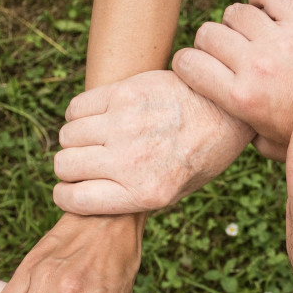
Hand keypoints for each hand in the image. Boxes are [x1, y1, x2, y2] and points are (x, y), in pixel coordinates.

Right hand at [52, 70, 253, 214]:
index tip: (70, 189)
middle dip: (69, 167)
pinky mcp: (125, 93)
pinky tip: (98, 117)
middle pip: (65, 165)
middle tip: (86, 162)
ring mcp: (126, 124)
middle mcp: (132, 161)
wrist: (227, 110)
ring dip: (75, 139)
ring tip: (95, 138)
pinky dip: (79, 114)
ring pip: (67, 135)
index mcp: (145, 193)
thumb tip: (87, 197)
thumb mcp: (175, 192)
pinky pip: (77, 107)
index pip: (74, 199)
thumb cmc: (200, 155)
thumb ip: (133, 198)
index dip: (65, 195)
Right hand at [172, 0, 292, 160]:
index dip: (187, 63)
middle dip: (212, 43)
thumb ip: (240, 134)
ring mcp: (282, 42)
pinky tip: (267, 12)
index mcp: (241, 98)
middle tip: (229, 54)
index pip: (187, 63)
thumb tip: (218, 129)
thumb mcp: (268, 145)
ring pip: (235, 12)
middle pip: (208, 34)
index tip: (198, 67)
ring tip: (252, 37)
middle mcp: (257, 67)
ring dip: (239, 23)